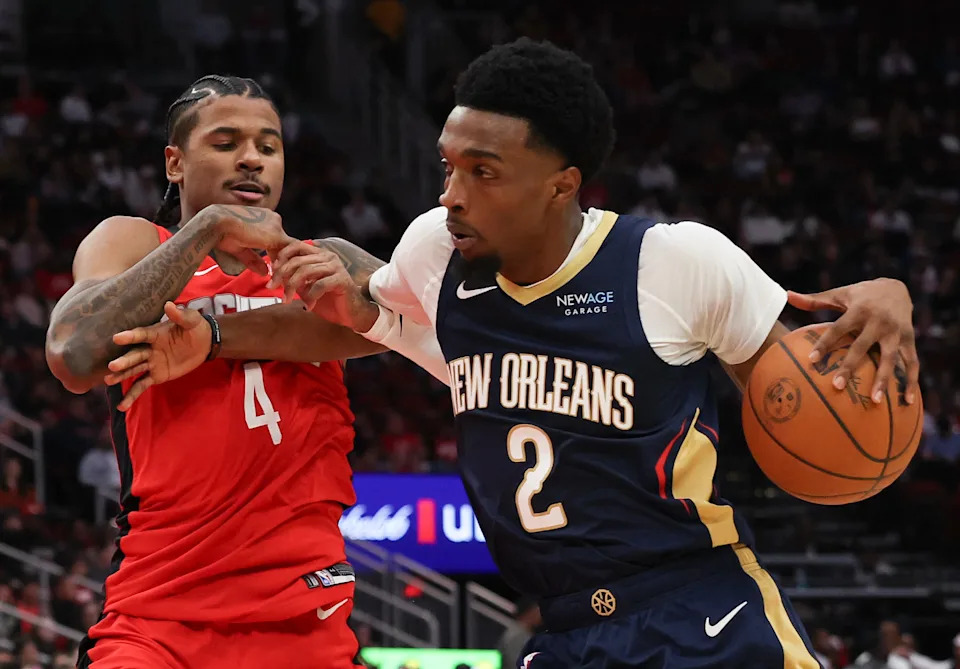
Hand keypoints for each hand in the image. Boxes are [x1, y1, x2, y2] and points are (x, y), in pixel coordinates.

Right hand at [104, 302, 211, 409]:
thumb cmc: (195, 327)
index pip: (141, 334)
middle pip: (135, 355)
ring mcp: (151, 363)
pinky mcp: (156, 376)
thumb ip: (180, 315)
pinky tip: (122, 406)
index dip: (130, 336)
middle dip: (124, 361)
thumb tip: (169, 305)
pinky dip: (132, 395)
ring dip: (122, 376)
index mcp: (155, 333)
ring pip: (134, 370)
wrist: (204, 343)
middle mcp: (149, 348)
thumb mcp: (191, 320)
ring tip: (108, 381)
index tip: (116, 338)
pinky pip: (141, 385)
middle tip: (112, 366)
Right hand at [192, 205, 295, 275]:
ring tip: (280, 282)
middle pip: (285, 245)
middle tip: (282, 279)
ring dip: (286, 267)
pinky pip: (287, 254)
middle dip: (284, 263)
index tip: (273, 269)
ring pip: (289, 250)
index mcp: (264, 218)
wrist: (215, 223)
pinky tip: (279, 279)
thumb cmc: (221, 232)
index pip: (277, 239)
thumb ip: (254, 259)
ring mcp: (277, 227)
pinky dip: (285, 267)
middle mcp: (273, 219)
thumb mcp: (240, 247)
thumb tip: (264, 272)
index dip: (276, 256)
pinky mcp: (277, 236)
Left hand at [269, 241, 378, 331]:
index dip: (282, 257)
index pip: (296, 246)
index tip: (272, 272)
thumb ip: (295, 278)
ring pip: (306, 271)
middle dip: (282, 274)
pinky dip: (310, 297)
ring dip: (292, 287)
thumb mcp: (307, 288)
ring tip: (286, 299)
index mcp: (320, 255)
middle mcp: (329, 257)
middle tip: (273, 287)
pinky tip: (308, 307)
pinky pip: (319, 285)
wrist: (351, 315)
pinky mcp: (342, 280)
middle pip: (298, 260)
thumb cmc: (330, 301)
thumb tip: (276, 273)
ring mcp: (336, 267)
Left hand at [787, 278, 918, 404]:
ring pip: (890, 358)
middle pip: (862, 347)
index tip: (811, 359)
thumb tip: (787, 295)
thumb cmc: (861, 295)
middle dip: (850, 366)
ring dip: (884, 379)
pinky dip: (911, 382)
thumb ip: (814, 300)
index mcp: (859, 310)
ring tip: (875, 401)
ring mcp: (896, 332)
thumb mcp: (839, 294)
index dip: (825, 343)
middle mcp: (879, 321)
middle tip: (837, 386)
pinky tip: (906, 402)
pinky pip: (911, 363)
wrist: (898, 286)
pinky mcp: (910, 340)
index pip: (838, 328)